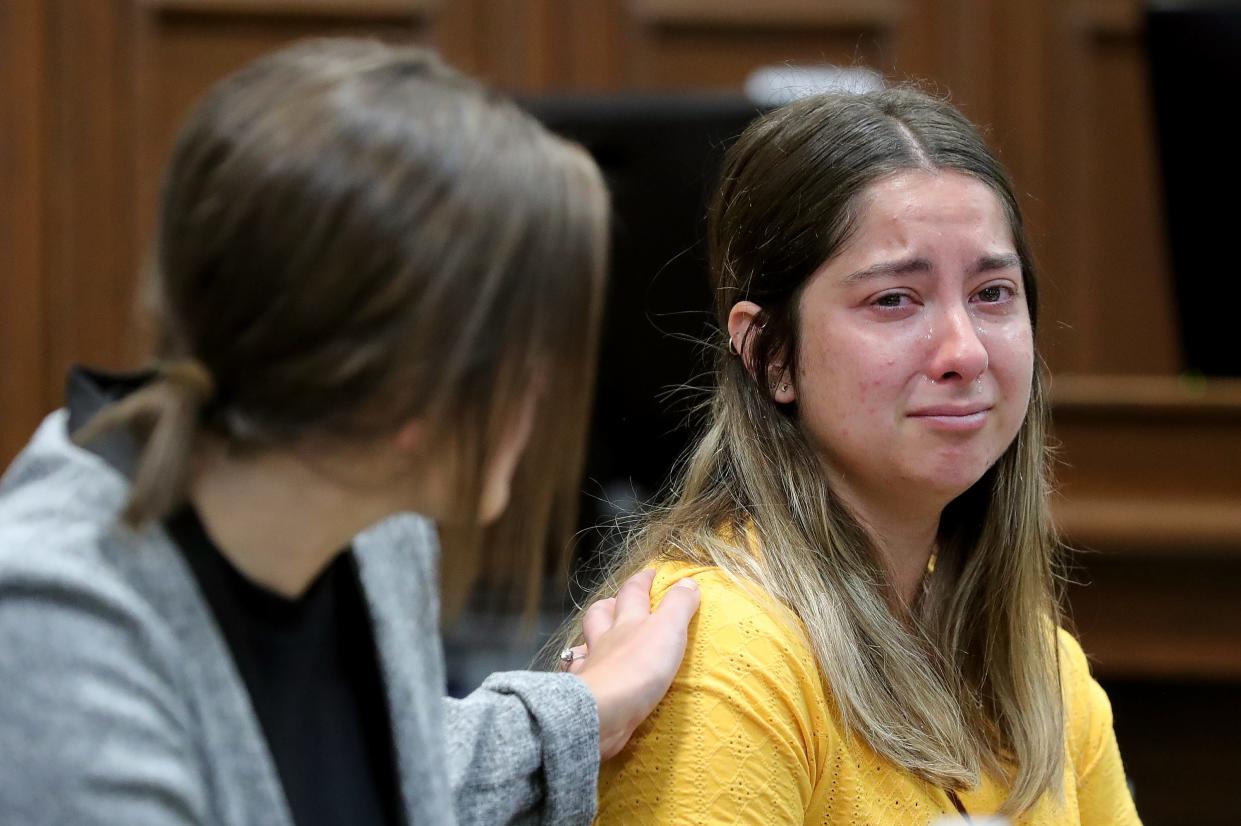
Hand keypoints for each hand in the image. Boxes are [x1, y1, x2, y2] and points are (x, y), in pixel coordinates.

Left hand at [568, 569, 699, 759]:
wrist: (603, 712)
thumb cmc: (638, 667)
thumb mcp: (668, 630)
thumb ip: (678, 605)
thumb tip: (687, 581)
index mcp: (627, 620)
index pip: (633, 591)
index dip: (643, 580)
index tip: (652, 573)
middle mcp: (606, 639)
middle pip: (601, 613)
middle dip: (610, 604)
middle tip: (619, 603)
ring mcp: (592, 665)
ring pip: (587, 643)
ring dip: (593, 636)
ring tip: (603, 637)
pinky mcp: (587, 692)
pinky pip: (579, 675)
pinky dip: (583, 669)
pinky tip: (587, 672)